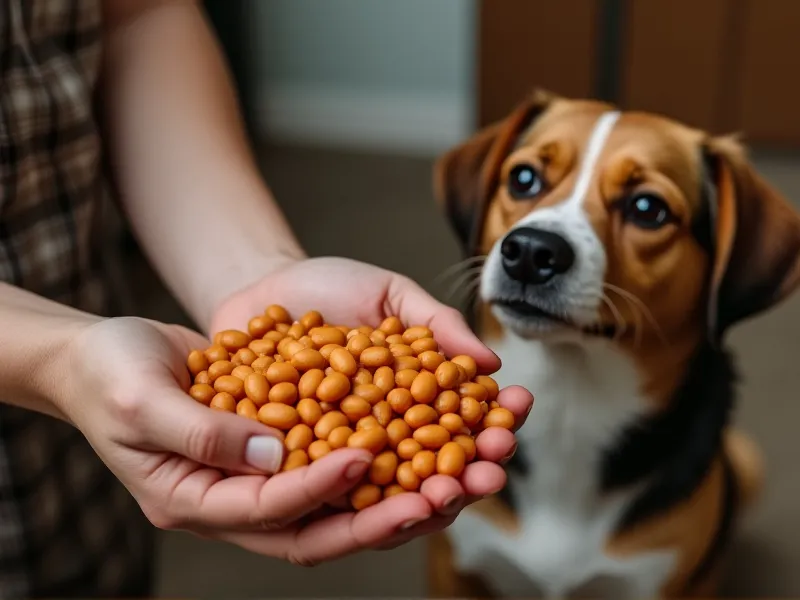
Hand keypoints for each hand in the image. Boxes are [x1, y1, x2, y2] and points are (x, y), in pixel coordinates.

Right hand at [56, 316, 417, 564]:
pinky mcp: (270, 448)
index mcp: (190, 500)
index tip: (365, 453)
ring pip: (330, 503)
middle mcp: (228, 500)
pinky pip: (325, 461)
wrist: (104, 355)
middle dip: (375, 518)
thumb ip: (200, 432)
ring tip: (444, 480)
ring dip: (387, 495)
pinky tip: (412, 438)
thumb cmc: (108, 374)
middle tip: (434, 498)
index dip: (318, 486)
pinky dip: (368, 458)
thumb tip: (271, 457)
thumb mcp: (141, 398)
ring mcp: (251, 478)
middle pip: (313, 527)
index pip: (267, 509)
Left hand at [209, 257, 532, 557]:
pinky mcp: (297, 466)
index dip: (491, 425)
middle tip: (487, 476)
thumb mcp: (389, 292)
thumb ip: (437, 323)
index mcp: (416, 397)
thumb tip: (492, 362)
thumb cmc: (331, 287)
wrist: (262, 286)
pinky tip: (377, 504)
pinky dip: (351, 500)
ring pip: (388, 492)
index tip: (510, 424)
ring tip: (442, 498)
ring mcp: (341, 454)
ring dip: (421, 502)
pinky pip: (324, 490)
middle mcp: (385, 433)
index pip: (464, 421)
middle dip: (468, 477)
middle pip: (434, 468)